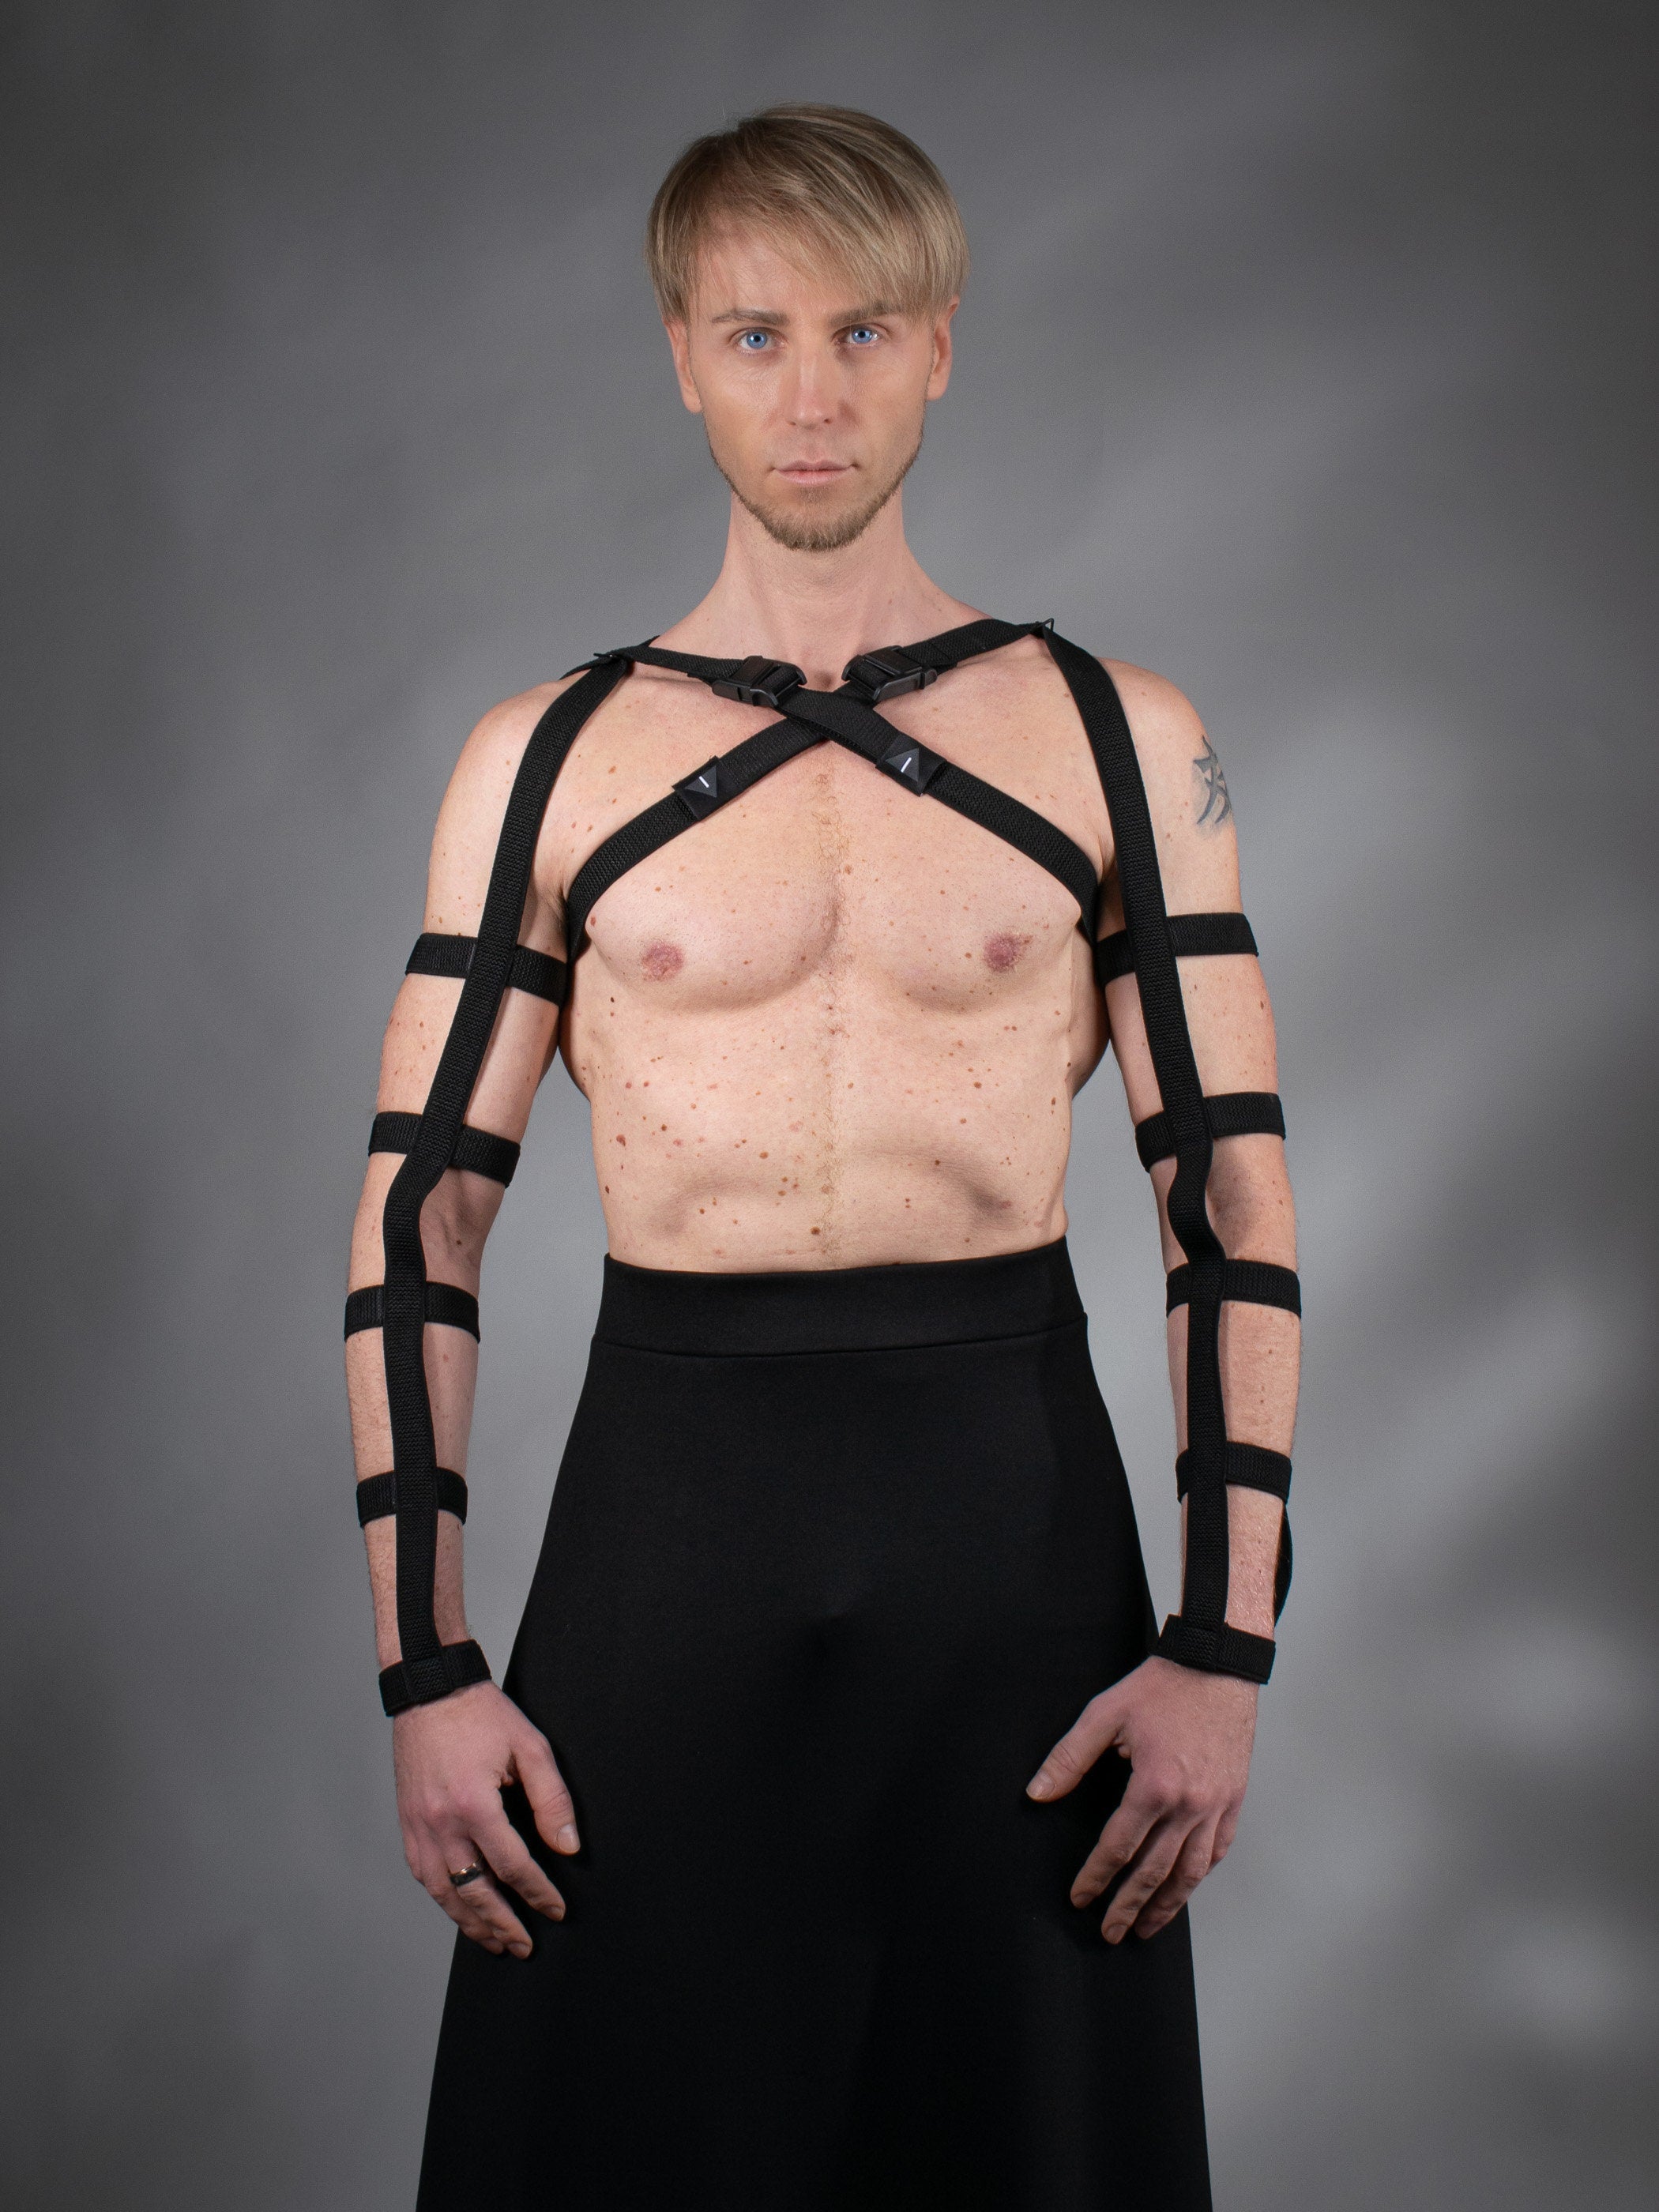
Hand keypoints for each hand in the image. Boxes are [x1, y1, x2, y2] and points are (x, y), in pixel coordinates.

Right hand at [392, 1680, 579, 1957]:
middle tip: (524, 1946)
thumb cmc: (481, 1714)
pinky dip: (442, 1897)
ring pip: (444, 1891)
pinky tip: (458, 1908)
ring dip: (469, 1922)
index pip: (513, 1866)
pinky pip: (423, 1874)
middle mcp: (441, 1822)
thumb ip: (552, 1799)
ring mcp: (418, 1825)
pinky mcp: (407, 1822)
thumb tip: (568, 1847)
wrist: (431, 1689)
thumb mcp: (530, 1746)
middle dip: (503, 1924)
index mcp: (475, 1804)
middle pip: (474, 1891)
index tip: (556, 1910)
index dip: (538, 1893)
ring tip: (493, 1941)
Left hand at [1026, 1656, 1256, 1942]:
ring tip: (1146, 1927)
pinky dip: (1199, 1874)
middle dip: (1128, 1905)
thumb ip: (1069, 1757)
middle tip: (1110, 1932)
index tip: (1081, 1898)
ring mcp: (1216, 1805)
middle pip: (1154, 1871)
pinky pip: (1217, 1849)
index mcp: (1154, 1785)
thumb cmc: (1162, 1686)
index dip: (1096, 1876)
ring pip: (1190, 1871)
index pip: (1118, 1847)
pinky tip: (1184, 1887)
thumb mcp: (1105, 1713)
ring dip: (1167, 1904)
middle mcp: (1189, 1804)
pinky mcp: (1234, 1799)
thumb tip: (1038, 1793)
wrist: (1217, 1666)